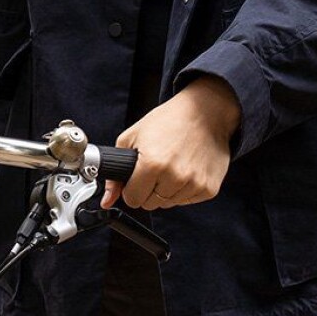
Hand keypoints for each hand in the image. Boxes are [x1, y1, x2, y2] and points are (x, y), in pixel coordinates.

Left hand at [100, 77, 240, 210]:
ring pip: (168, 204)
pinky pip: (186, 201)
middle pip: (150, 204)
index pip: (133, 200)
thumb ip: (115, 174)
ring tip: (171, 166)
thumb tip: (107, 200)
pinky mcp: (209, 188)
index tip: (136, 179)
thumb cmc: (169, 120)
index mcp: (152, 164)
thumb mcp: (131, 138)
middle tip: (155, 168)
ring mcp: (194, 184)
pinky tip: (185, 170)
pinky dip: (183, 190)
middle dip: (148, 190)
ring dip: (166, 190)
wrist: (204, 112)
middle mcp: (175, 176)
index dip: (131, 189)